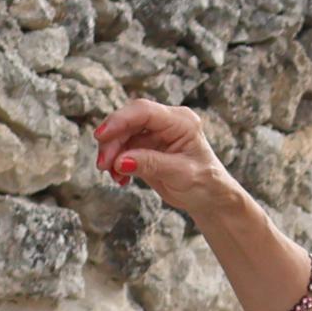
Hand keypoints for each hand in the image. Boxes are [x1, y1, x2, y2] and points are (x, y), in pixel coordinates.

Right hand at [91, 100, 240, 219]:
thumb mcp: (181, 175)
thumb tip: (120, 161)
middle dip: (112, 142)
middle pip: (128, 122)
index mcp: (181, 121)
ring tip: (114, 176)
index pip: (144, 111)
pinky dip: (116, 163)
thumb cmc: (206, 184)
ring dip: (111, 154)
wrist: (210, 199)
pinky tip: (121, 179)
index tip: (101, 135)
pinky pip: (122, 149)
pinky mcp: (145, 147)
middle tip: (103, 165)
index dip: (119, 120)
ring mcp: (154, 134)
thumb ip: (151, 164)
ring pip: (121, 135)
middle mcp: (166, 123)